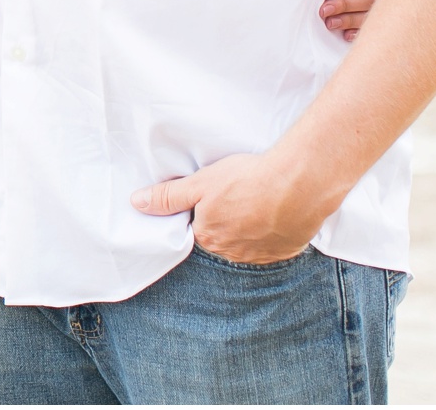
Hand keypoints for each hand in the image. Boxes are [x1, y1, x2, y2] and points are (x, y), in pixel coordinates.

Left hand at [129, 152, 329, 265]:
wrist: (298, 184)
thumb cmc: (247, 180)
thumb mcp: (200, 183)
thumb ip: (168, 196)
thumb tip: (137, 203)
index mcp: (209, 238)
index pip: (197, 229)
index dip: (203, 211)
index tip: (215, 195)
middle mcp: (234, 253)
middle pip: (222, 237)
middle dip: (226, 220)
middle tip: (237, 195)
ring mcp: (263, 256)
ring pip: (248, 242)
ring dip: (250, 227)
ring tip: (256, 201)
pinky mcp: (287, 251)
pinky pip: (273, 244)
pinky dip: (272, 231)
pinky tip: (275, 212)